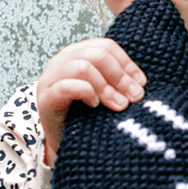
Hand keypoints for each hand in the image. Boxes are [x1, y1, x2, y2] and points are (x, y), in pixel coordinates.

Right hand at [36, 38, 146, 166]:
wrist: (62, 142)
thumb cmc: (87, 115)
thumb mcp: (105, 94)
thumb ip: (118, 84)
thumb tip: (140, 85)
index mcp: (78, 54)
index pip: (106, 46)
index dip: (127, 64)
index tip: (142, 84)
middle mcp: (62, 61)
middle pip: (97, 54)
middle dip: (120, 77)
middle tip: (134, 97)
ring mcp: (50, 78)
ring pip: (82, 67)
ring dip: (106, 87)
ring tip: (119, 105)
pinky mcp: (45, 97)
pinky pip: (66, 86)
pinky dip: (86, 93)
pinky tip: (95, 106)